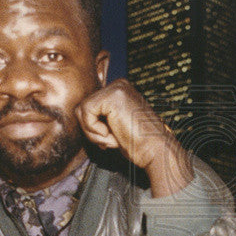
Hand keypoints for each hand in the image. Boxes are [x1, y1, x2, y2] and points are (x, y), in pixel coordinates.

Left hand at [75, 78, 192, 197]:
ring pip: (82, 110)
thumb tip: (80, 118)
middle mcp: (118, 85)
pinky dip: (94, 130)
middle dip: (92, 130)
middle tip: (110, 141)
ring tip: (112, 139)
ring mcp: (116, 88)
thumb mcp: (117, 125)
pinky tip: (112, 136)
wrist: (155, 150)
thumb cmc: (138, 144)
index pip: (90, 107)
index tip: (110, 140)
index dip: (94, 128)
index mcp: (120, 90)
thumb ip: (102, 117)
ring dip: (93, 132)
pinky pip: (86, 113)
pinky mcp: (112, 97)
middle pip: (83, 107)